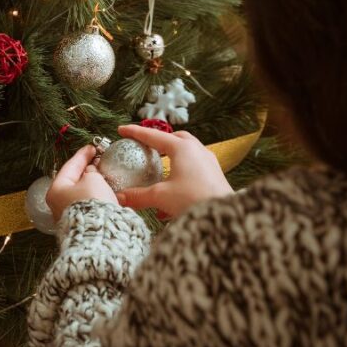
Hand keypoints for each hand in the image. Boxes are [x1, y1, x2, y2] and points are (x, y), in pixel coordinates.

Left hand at [46, 144, 118, 220]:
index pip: (69, 167)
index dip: (82, 155)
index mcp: (56, 190)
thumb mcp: (92, 180)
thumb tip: (90, 172)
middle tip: (98, 161)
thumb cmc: (92, 203)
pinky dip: (98, 197)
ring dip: (94, 185)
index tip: (92, 147)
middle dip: (87, 171)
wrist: (99, 234)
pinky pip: (91, 205)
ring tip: (105, 176)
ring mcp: (71, 215)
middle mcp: (59, 204)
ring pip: (84, 194)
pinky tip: (109, 193)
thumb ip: (91, 172)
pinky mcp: (83, 224)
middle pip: (74, 182)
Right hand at [114, 124, 232, 217]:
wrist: (227, 216)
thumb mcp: (161, 197)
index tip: (121, 130)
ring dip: (172, 154)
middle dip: (159, 140)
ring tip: (159, 165)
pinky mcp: (215, 175)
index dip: (135, 133)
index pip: (153, 136)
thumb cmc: (194, 200)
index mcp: (182, 148)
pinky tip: (174, 186)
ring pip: (187, 151)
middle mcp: (197, 150)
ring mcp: (209, 162)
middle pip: (175, 138)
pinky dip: (181, 168)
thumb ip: (138, 196)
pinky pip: (195, 165)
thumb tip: (119, 197)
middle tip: (145, 145)